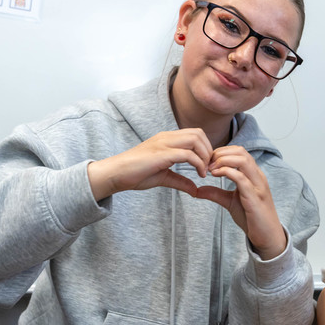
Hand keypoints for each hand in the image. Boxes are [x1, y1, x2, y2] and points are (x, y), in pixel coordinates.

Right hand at [88, 128, 212, 199]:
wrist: (116, 173)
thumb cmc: (136, 174)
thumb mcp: (163, 177)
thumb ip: (180, 181)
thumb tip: (195, 190)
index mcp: (167, 139)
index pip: (195, 134)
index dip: (206, 148)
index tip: (207, 166)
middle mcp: (167, 137)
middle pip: (199, 134)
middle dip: (209, 150)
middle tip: (209, 168)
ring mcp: (163, 143)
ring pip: (195, 140)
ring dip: (205, 156)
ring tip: (204, 171)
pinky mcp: (161, 154)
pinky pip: (187, 154)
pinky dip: (198, 164)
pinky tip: (199, 175)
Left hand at [193, 145, 286, 259]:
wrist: (267, 236)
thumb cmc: (252, 218)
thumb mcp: (230, 202)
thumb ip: (215, 194)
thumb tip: (197, 190)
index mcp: (254, 175)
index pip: (239, 152)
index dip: (221, 152)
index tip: (207, 162)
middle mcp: (258, 177)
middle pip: (241, 151)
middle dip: (220, 153)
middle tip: (206, 164)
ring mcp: (258, 186)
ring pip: (242, 160)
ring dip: (223, 161)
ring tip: (210, 169)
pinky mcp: (255, 197)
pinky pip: (241, 178)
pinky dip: (226, 172)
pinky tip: (215, 175)